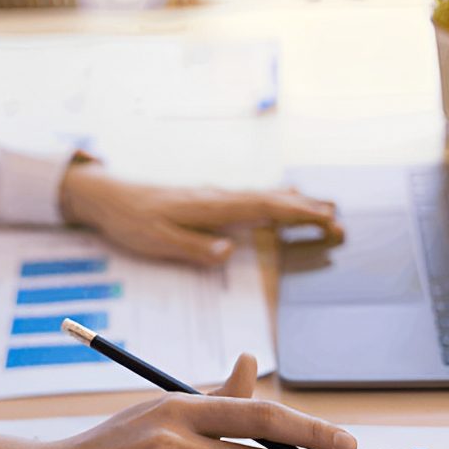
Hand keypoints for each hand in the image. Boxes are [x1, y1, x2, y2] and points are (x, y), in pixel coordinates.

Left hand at [59, 158, 343, 265]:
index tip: (325, 219)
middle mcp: (219, 196)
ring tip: (326, 209)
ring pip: (265, 196)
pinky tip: (284, 201)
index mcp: (211, 206)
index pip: (263, 208)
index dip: (296, 214)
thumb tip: (227, 252)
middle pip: (272, 200)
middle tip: (340, 222)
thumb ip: (193, 247)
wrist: (109, 196)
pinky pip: (252, 198)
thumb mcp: (158, 240)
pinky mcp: (209, 200)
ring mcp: (216, 196)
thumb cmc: (132, 220)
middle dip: (307, 210)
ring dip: (296, 204)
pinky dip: (276, 200)